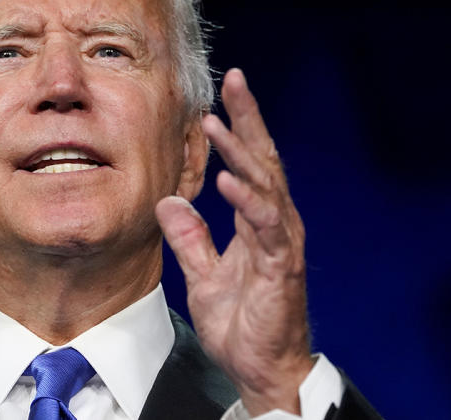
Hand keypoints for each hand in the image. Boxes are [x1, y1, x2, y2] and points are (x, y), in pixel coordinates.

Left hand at [156, 68, 311, 415]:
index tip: (224, 96)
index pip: (250, 165)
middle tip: (235, 81)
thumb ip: (191, 238)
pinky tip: (228, 181)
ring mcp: (281, 243)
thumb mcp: (205, 275)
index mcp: (258, 223)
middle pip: (264, 161)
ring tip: (218, 123)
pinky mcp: (281, 267)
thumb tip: (170, 202)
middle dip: (249, 119)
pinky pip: (265, 227)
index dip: (239, 129)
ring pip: (266, 186)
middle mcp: (275, 225)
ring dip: (241, 153)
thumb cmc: (241, 324)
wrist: (260, 369)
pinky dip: (247, 201)